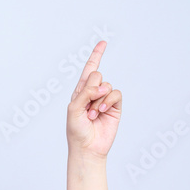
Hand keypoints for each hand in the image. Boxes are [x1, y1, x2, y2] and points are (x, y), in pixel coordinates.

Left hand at [66, 41, 120, 159]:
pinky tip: (102, 112)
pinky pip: (116, 94)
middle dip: (92, 88)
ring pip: (107, 85)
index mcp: (80, 91)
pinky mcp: (115, 107)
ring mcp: (105, 100)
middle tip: (87, 106)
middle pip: (97, 75)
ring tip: (93, 114)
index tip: (103, 42)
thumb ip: (85, 92)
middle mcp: (93, 93)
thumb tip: (103, 85)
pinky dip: (108, 101)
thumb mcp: (73, 108)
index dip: (96, 55)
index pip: (89, 69)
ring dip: (98, 100)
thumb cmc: (76, 130)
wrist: (87, 147)